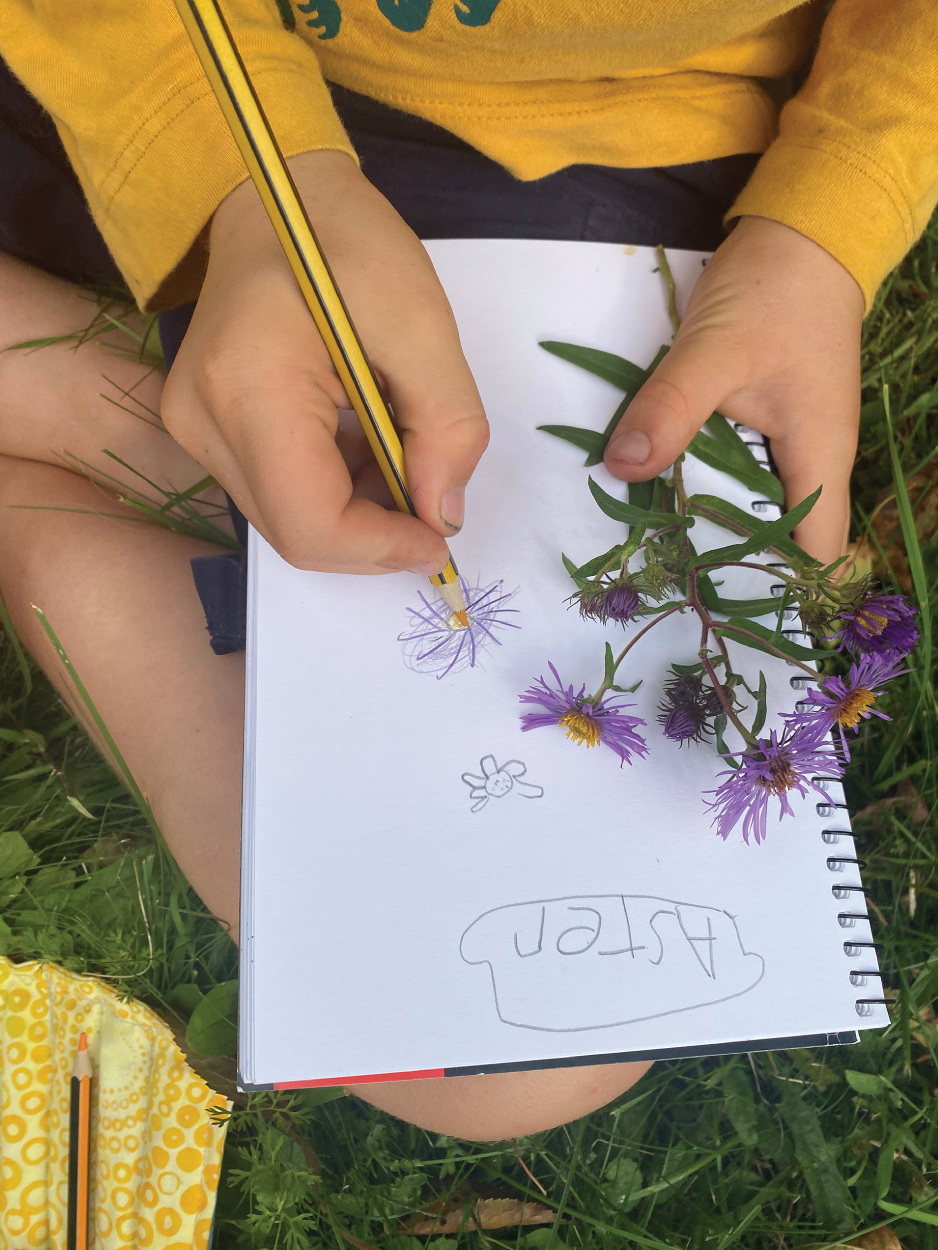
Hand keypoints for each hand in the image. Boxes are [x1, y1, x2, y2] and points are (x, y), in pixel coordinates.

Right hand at [161, 151, 488, 574]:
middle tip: (429, 502)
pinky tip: (363, 445)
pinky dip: (330, 489)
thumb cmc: (347, 243)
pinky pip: (273, 491)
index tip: (438, 537)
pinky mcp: (200, 425)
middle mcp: (203, 420)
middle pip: (295, 532)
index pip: (310, 523)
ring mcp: (192, 426)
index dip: (381, 550)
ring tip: (399, 457)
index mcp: (251, 387)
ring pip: (285, 519)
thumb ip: (446, 424)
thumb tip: (442, 513)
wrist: (273, 199)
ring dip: (355, 514)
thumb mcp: (423, 323)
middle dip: (373, 536)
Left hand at [603, 216, 864, 564]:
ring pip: (753, 505)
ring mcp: (789, 442)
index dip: (777, 590)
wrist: (802, 234)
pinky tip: (659, 491)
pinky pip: (734, 472)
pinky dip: (702, 485)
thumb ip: (671, 410)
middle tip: (665, 583)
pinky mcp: (764, 422)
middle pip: (779, 540)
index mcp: (819, 459)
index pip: (814, 554)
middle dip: (729, 564)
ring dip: (709, 524)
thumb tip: (623, 467)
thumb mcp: (716, 350)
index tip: (717, 604)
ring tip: (652, 550)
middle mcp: (811, 462)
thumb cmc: (775, 292)